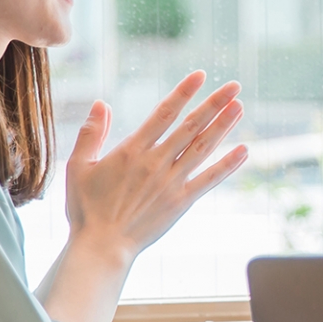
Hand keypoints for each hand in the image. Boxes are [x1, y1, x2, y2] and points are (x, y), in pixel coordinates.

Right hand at [64, 72, 248, 265]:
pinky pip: (209, 180)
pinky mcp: (182, 201)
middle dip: (214, 104)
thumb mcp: (78, 167)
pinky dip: (228, 165)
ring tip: (240, 107)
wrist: (102, 246)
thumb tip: (100, 103)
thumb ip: (91, 133)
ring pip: (203, 148)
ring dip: (223, 126)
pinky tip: (244, 150)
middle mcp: (156, 163)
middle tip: (234, 85)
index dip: (184, 92)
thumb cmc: (86, 208)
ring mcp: (171, 182)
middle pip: (191, 127)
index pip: (163, 113)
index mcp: (131, 151)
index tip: (200, 75)